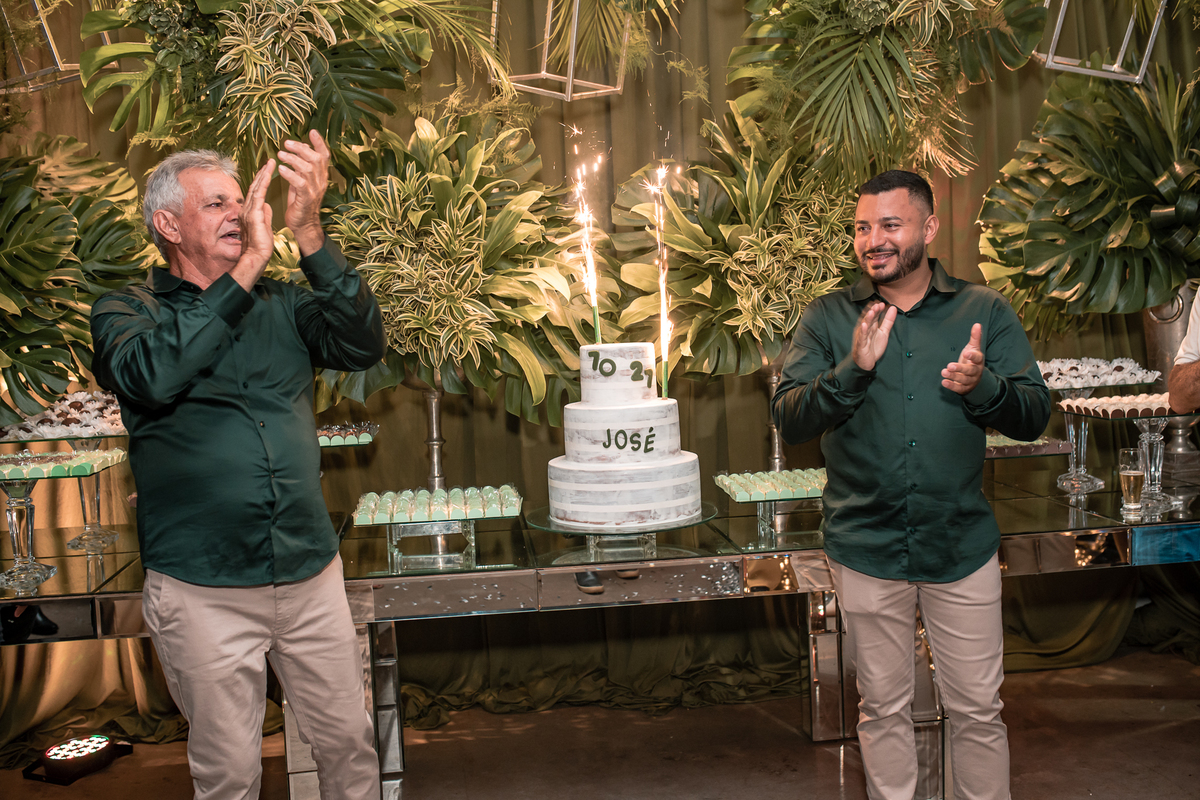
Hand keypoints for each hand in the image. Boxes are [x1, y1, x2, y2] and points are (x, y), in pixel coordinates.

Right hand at [230, 159, 275, 291]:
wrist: (255, 257)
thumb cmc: (260, 246)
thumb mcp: (264, 226)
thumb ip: (265, 214)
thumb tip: (268, 205)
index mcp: (250, 211)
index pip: (256, 192)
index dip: (262, 180)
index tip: (268, 170)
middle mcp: (247, 209)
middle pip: (255, 187)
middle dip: (263, 172)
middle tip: (270, 161)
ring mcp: (248, 211)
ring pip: (256, 188)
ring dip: (263, 174)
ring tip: (271, 163)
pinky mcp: (253, 215)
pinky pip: (258, 195)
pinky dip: (263, 184)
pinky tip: (267, 175)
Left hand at [278, 130, 330, 255]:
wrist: (303, 225)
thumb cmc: (300, 203)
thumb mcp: (302, 181)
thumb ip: (302, 166)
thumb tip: (299, 149)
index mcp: (321, 176)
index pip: (325, 156)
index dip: (320, 143)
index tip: (312, 132)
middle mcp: (321, 182)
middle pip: (316, 159)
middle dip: (301, 148)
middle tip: (286, 143)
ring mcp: (315, 190)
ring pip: (308, 169)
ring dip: (293, 159)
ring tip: (280, 155)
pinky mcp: (307, 199)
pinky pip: (300, 183)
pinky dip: (290, 174)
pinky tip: (281, 169)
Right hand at [852, 301, 896, 370]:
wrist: (866, 362)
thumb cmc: (873, 346)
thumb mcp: (884, 332)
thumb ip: (888, 321)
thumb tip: (893, 308)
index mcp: (871, 326)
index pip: (874, 316)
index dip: (878, 310)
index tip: (883, 303)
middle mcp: (866, 330)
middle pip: (869, 319)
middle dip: (873, 312)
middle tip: (877, 305)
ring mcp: (862, 336)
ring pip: (865, 326)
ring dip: (867, 319)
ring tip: (871, 312)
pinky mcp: (861, 344)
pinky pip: (862, 337)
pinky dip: (863, 331)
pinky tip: (864, 325)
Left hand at [942, 323, 983, 394]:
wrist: (975, 378)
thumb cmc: (971, 360)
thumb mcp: (974, 348)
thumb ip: (975, 338)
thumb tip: (977, 324)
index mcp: (978, 361)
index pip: (977, 358)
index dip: (972, 356)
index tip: (966, 353)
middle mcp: (975, 372)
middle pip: (969, 371)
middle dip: (960, 368)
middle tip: (950, 365)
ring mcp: (970, 381)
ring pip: (963, 380)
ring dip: (953, 376)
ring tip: (944, 372)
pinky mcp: (963, 388)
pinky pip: (958, 388)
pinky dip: (951, 386)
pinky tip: (944, 382)